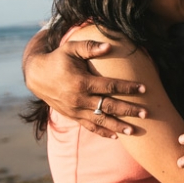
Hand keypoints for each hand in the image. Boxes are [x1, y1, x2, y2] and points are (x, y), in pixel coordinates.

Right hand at [23, 38, 146, 137]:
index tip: (144, 88)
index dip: (127, 87)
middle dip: (128, 110)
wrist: (37, 76)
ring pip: (100, 120)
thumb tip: (109, 46)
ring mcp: (75, 110)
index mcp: (81, 82)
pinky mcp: (72, 116)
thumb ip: (89, 47)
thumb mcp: (71, 48)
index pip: (109, 86)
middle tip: (146, 113)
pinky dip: (102, 132)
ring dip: (118, 126)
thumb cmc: (58, 59)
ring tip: (134, 131)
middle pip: (108, 106)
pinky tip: (115, 137)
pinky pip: (89, 127)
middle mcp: (79, 99)